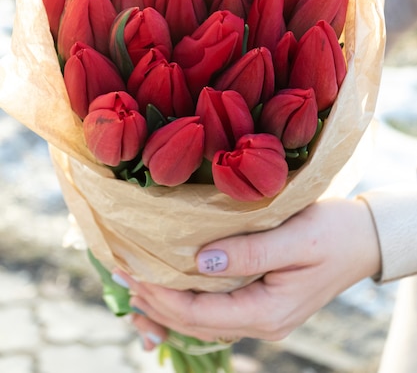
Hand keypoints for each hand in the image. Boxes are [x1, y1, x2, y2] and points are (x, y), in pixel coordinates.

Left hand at [114, 197, 380, 346]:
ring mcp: (262, 316)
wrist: (364, 239)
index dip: (160, 294)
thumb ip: (249, 252)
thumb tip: (201, 262)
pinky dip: (187, 308)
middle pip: (195, 323)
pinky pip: (216, 315)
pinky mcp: (262, 302)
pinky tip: (170, 299)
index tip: (130, 271)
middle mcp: (262, 322)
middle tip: (119, 279)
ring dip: (166, 309)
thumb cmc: (333, 232)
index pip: (199, 312)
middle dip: (155, 302)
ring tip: (132, 296)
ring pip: (203, 323)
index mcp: (267, 311)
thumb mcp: (295, 237)